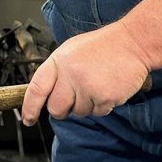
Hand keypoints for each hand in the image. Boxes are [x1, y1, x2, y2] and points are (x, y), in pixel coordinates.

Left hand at [21, 21, 150, 125]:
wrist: (133, 42)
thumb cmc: (103, 46)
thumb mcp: (72, 50)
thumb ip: (59, 72)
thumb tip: (47, 94)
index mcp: (59, 60)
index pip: (37, 88)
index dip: (30, 107)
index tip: (28, 119)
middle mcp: (70, 74)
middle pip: (56, 108)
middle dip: (64, 108)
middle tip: (77, 96)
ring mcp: (87, 87)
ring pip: (78, 112)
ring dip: (87, 104)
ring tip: (97, 83)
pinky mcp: (104, 98)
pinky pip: (98, 113)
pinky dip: (103, 105)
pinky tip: (108, 87)